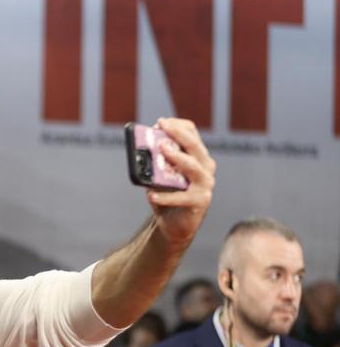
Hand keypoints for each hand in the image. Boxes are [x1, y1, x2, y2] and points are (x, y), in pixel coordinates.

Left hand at [144, 117, 214, 248]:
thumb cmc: (167, 195)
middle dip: (179, 135)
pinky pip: (181, 197)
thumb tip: (140, 151)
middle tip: (163, 127)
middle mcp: (205, 168)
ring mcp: (205, 185)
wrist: (174, 224)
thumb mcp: (159, 176)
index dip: (178, 126)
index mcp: (197, 158)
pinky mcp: (200, 202)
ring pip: (193, 167)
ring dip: (177, 157)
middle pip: (195, 147)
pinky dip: (165, 196)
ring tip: (162, 149)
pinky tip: (151, 195)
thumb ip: (154, 164)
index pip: (193, 135)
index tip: (161, 122)